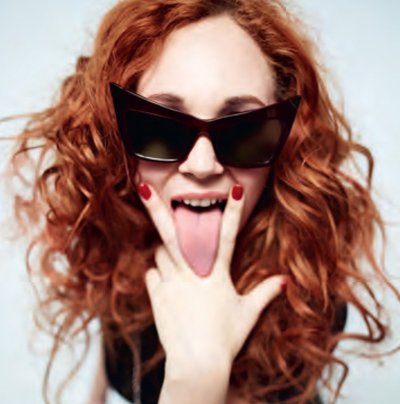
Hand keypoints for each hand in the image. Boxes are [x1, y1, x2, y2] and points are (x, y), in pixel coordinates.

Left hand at [138, 183, 286, 373]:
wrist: (197, 365)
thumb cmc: (226, 339)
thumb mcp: (248, 314)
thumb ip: (266, 292)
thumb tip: (286, 280)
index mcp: (217, 274)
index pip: (228, 236)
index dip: (233, 211)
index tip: (234, 188)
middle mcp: (192, 272)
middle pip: (173, 233)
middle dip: (158, 207)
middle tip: (142, 186)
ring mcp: (171, 283)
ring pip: (161, 252)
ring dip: (167, 251)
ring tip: (178, 263)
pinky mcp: (157, 296)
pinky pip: (151, 274)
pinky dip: (157, 273)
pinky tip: (167, 283)